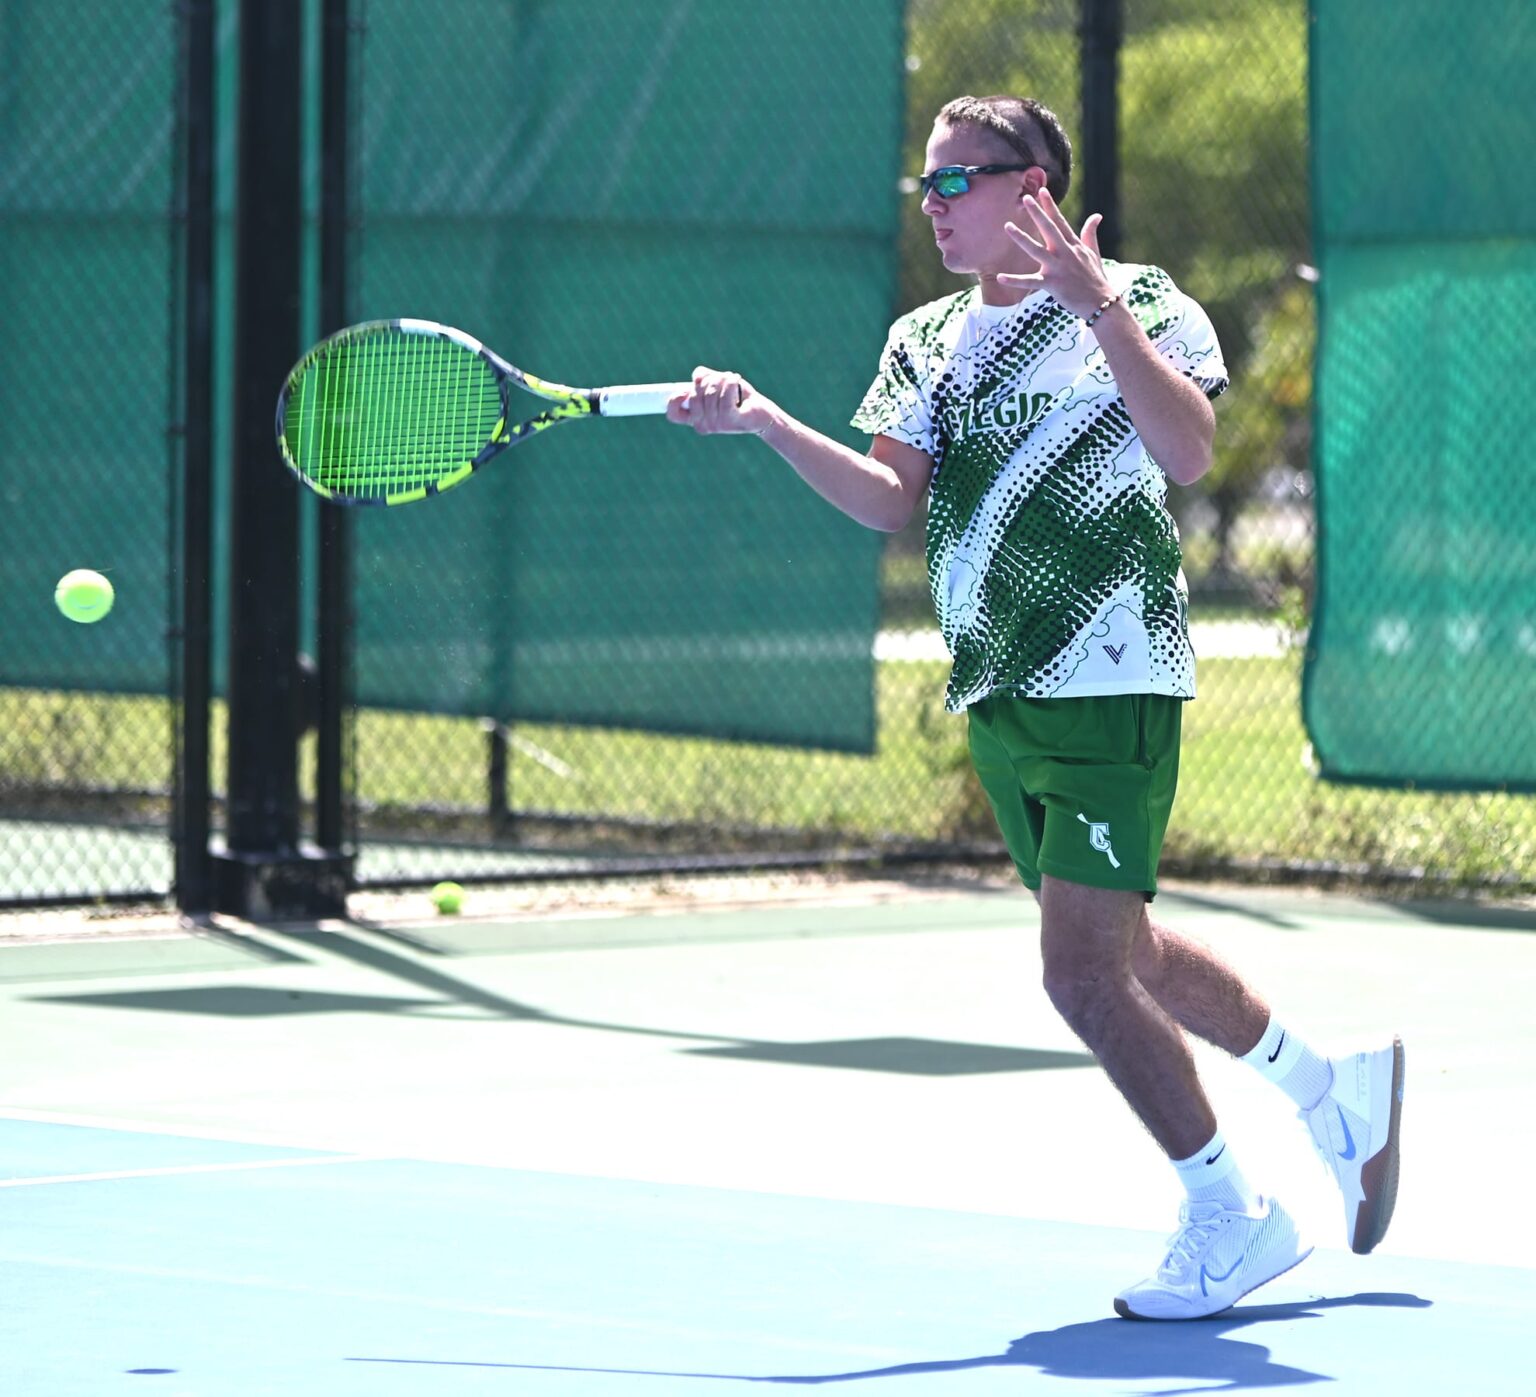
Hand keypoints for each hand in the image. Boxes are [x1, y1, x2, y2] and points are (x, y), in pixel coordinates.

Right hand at [666, 366, 773, 435]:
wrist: (761, 413)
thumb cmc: (738, 398)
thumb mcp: (716, 385)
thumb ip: (703, 378)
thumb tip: (697, 376)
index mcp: (695, 419)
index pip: (673, 414)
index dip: (674, 399)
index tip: (685, 390)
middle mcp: (703, 425)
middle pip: (693, 395)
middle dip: (707, 380)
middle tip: (721, 379)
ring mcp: (716, 425)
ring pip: (710, 392)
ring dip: (722, 379)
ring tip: (732, 380)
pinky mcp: (730, 421)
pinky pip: (724, 394)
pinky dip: (730, 382)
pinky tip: (736, 379)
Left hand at [998, 189, 1114, 319]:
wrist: (1100, 302)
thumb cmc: (1096, 278)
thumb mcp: (1094, 253)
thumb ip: (1090, 233)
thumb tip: (1097, 215)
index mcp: (1073, 245)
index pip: (1060, 221)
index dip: (1050, 206)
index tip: (1041, 191)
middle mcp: (1065, 253)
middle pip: (1048, 229)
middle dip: (1037, 213)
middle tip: (1026, 198)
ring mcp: (1058, 268)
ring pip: (1036, 250)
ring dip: (1021, 238)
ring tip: (1007, 226)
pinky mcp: (1052, 284)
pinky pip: (1030, 282)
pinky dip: (1015, 281)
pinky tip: (1000, 277)